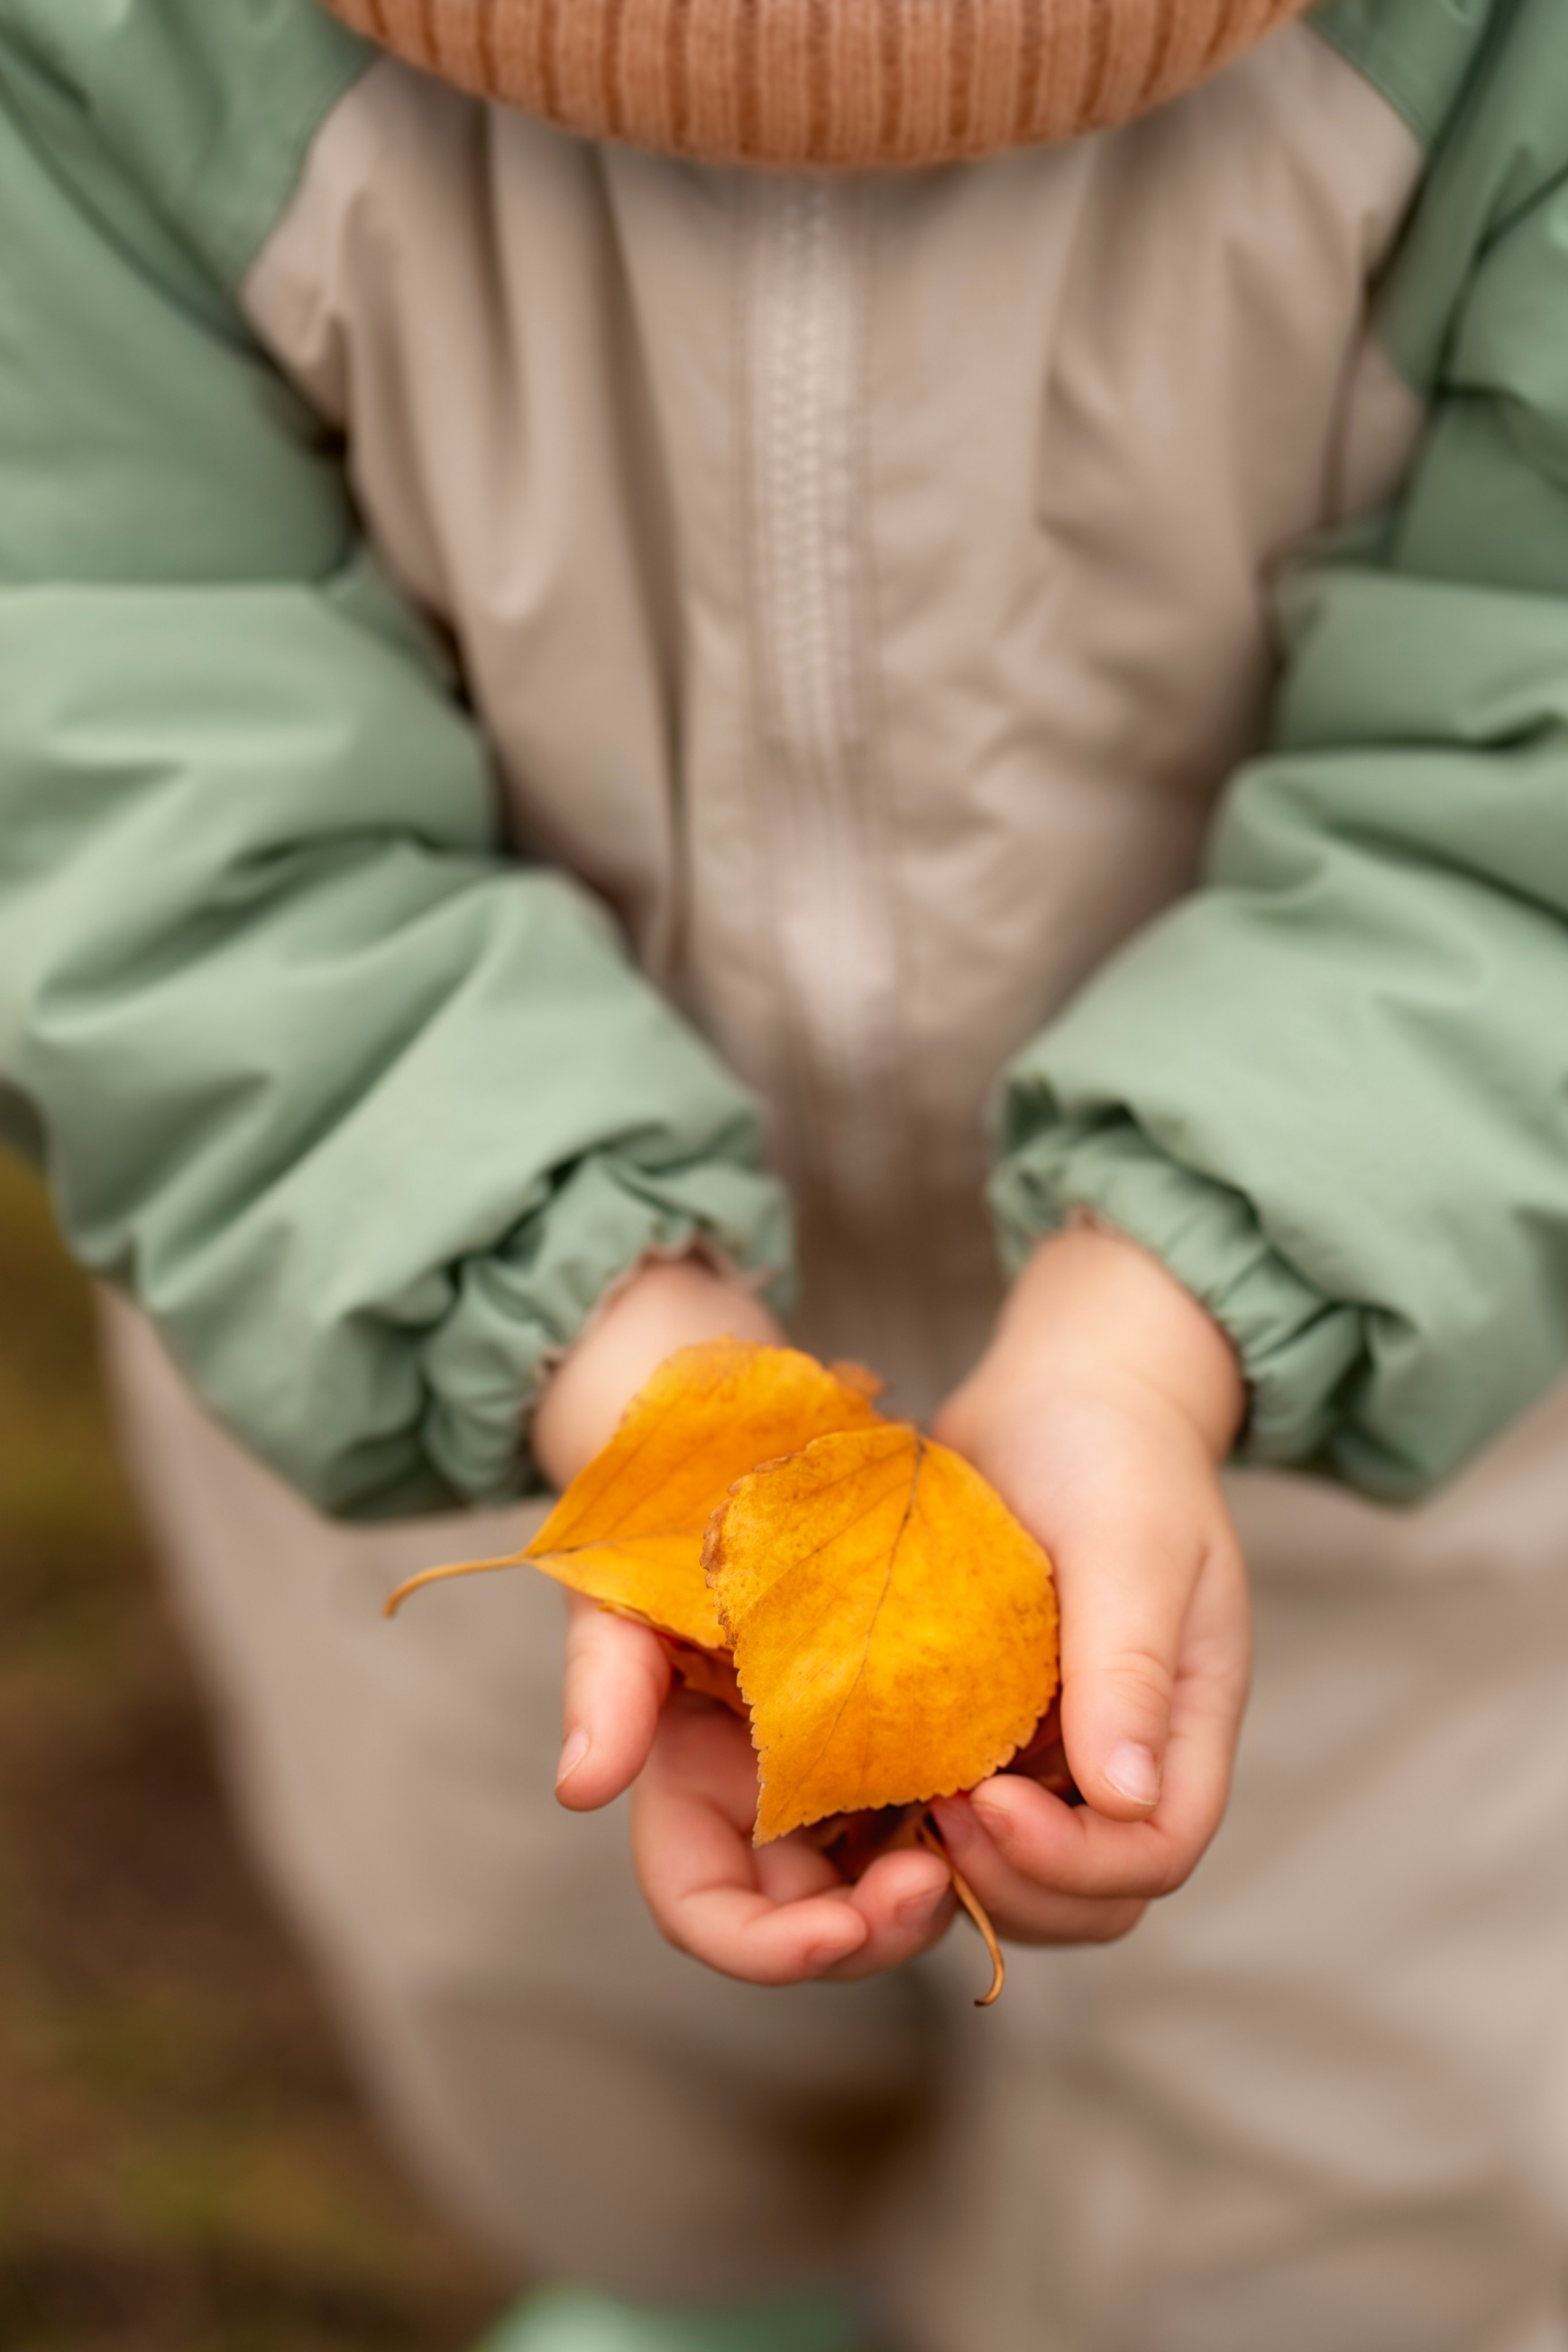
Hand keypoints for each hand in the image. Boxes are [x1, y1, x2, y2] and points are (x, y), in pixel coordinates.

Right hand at [540, 1257, 956, 1980]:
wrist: (748, 1432)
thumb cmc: (675, 1507)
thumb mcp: (628, 1586)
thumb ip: (606, 1683)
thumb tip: (580, 1788)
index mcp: (687, 1779)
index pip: (711, 1910)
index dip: (771, 1948)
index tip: (840, 1929)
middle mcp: (760, 1796)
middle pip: (811, 1920)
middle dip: (871, 1930)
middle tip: (936, 1883)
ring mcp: (833, 1770)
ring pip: (882, 1881)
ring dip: (929, 1891)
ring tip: (977, 1836)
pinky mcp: (899, 1731)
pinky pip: (936, 1809)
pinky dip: (969, 1825)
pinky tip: (1005, 1790)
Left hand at [928, 1220, 1250, 1944]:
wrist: (1057, 1393)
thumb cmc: (1112, 1451)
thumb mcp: (1132, 1544)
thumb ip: (1130, 1666)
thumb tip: (1125, 1798)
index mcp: (1185, 1723)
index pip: (1155, 1853)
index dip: (1075, 1860)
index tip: (990, 1801)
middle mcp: (1125, 1755)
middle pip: (1090, 1896)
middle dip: (1012, 1881)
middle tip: (931, 1814)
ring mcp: (1052, 1749)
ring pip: (1016, 1870)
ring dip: (959, 1866)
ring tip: (898, 1799)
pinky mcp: (983, 1726)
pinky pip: (955, 1810)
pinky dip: (916, 1815)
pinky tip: (865, 1770)